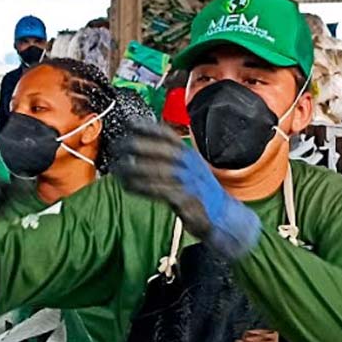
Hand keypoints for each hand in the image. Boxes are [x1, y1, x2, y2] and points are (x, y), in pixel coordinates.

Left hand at [116, 122, 261, 259]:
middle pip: (162, 150)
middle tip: (117, 147)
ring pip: (159, 170)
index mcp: (189, 155)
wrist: (223, 216)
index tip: (131, 124)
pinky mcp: (187, 200)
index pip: (169, 135)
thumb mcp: (188, 168)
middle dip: (138, 146)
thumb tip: (142, 143)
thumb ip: (169, 157)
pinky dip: (143, 188)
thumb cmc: (198, 191)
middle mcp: (190, 165)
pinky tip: (129, 186)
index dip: (150, 128)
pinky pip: (161, 191)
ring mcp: (190, 182)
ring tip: (117, 168)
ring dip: (135, 168)